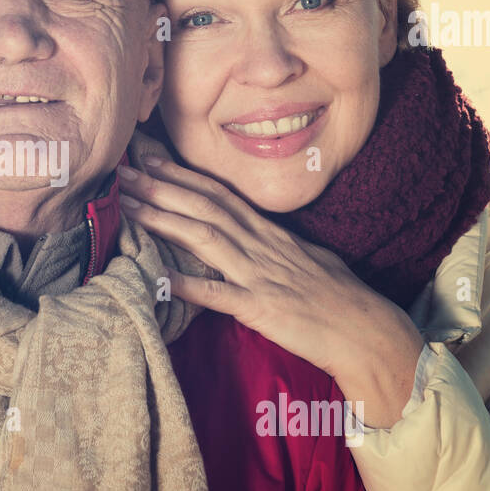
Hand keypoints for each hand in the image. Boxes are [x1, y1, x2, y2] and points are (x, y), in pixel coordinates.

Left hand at [117, 156, 422, 425]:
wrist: (366, 331)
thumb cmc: (340, 297)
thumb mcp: (306, 259)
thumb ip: (273, 245)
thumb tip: (253, 235)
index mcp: (269, 234)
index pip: (219, 195)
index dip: (181, 175)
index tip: (149, 159)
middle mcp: (261, 246)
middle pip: (204, 207)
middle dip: (161, 187)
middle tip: (123, 170)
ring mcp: (260, 275)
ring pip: (206, 238)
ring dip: (165, 220)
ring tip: (130, 206)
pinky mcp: (262, 308)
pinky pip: (221, 296)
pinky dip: (190, 284)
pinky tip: (161, 278)